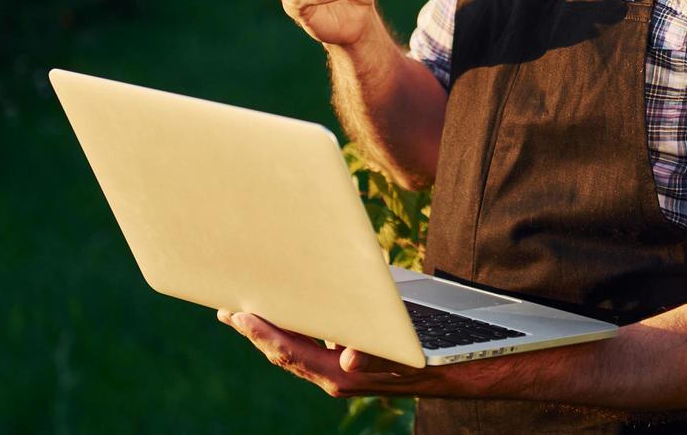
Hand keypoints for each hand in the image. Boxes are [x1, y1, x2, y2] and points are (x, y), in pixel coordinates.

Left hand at [217, 308, 429, 397]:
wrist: (459, 373)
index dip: (263, 334)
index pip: (292, 353)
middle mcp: (336, 376)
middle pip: (285, 353)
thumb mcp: (409, 354)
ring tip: (247, 313)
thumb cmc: (433, 359)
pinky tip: (293, 318)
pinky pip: (312, 349)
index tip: (240, 314)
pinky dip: (295, 332)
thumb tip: (349, 357)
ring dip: (271, 332)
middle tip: (227, 310)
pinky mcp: (350, 365)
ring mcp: (341, 372)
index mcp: (344, 375)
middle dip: (256, 332)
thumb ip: (378, 356)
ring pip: (296, 352)